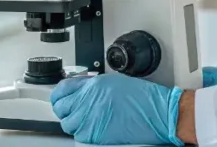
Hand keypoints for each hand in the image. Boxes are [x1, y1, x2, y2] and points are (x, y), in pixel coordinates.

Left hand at [50, 74, 183, 145]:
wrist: (157, 114)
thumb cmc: (142, 98)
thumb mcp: (113, 81)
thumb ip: (92, 85)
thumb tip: (78, 89)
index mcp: (92, 86)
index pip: (62, 89)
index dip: (59, 94)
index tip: (59, 97)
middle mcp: (87, 102)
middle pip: (61, 108)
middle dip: (65, 108)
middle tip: (72, 108)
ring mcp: (90, 119)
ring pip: (68, 124)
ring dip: (74, 121)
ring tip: (85, 118)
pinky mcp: (95, 135)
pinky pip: (79, 135)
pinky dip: (83, 132)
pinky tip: (93, 126)